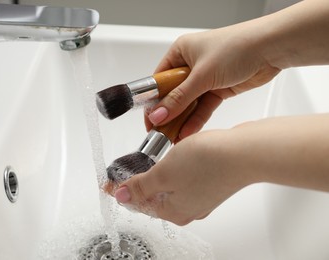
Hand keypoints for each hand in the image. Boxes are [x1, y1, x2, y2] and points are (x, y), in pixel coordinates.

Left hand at [116, 114, 328, 224]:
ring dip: (155, 174)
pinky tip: (171, 158)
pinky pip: (182, 179)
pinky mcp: (210, 183)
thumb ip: (141, 187)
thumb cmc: (208, 163)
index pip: (137, 203)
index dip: (120, 190)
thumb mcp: (164, 173)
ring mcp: (200, 197)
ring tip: (145, 161)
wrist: (245, 152)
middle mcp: (187, 208)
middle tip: (125, 169)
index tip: (108, 181)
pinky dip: (172, 170)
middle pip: (152, 197)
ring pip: (168, 187)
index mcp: (173, 211)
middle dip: (137, 183)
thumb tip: (121, 197)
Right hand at [146, 0, 328, 139]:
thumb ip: (179, 98)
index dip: (152, 101)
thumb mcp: (201, 75)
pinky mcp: (218, 89)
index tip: (149, 120)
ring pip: (188, 103)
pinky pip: (203, 108)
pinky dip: (196, 120)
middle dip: (168, 114)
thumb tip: (158, 115)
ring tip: (173, 138)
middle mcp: (191, 65)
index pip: (159, 80)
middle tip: (160, 133)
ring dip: (182, 120)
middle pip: (173, 94)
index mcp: (180, 52)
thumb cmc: (236, 48)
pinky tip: (188, 133)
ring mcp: (205, 78)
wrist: (270, 49)